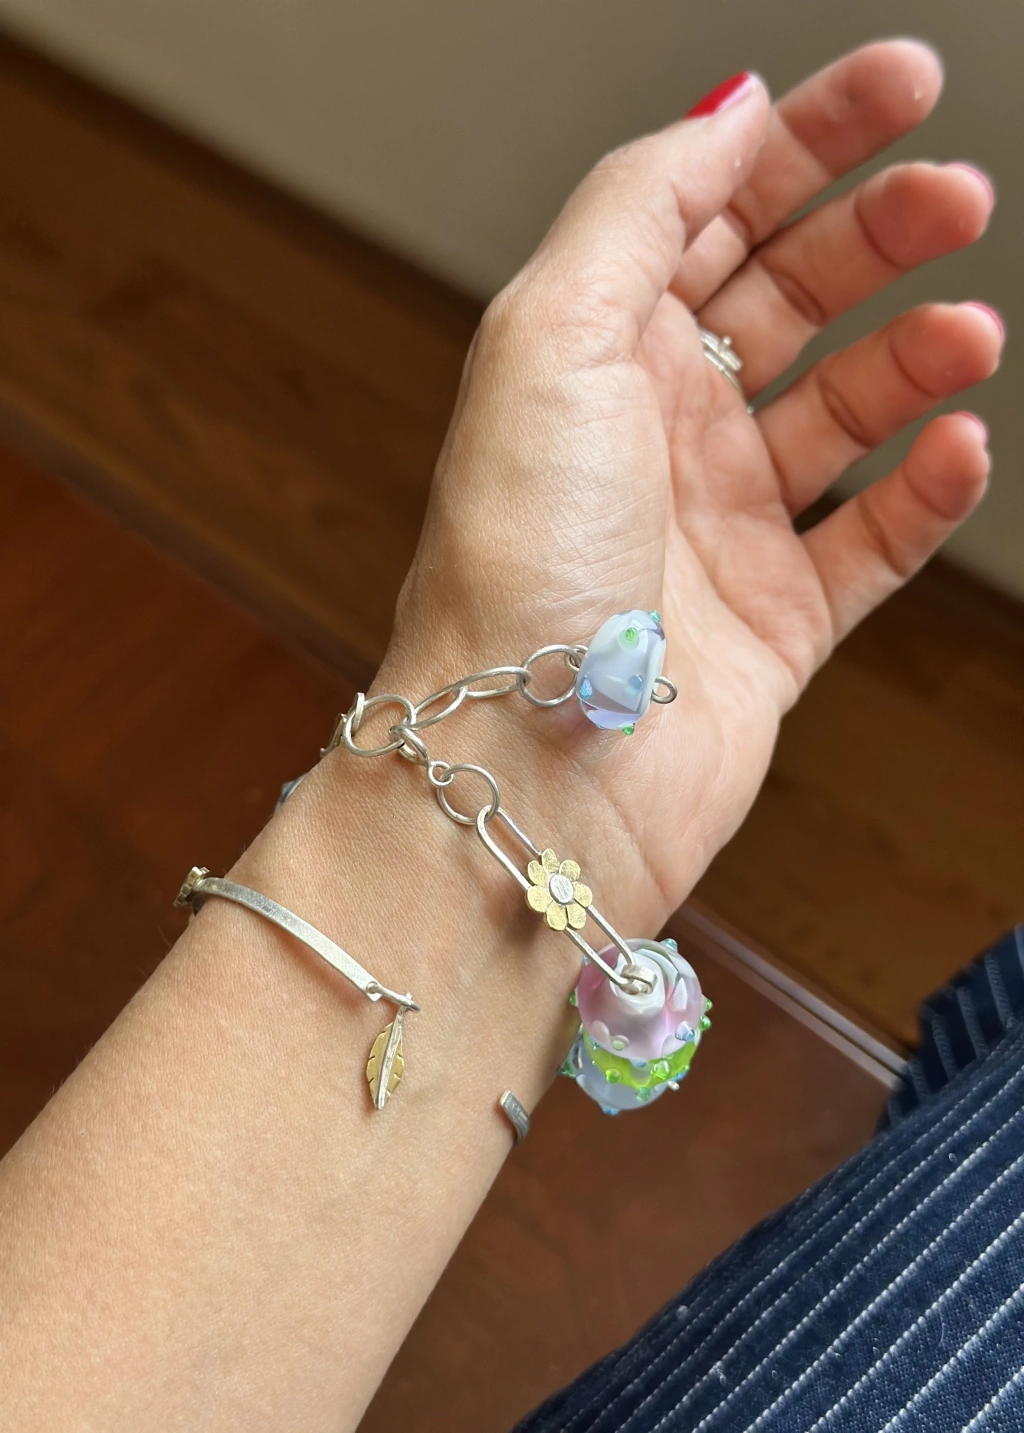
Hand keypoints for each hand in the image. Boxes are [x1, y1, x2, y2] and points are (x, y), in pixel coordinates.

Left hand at [384, 42, 1001, 931]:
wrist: (528, 762)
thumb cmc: (515, 565)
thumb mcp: (552, 335)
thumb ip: (639, 205)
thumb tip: (723, 110)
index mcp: (593, 357)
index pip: (710, 214)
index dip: (807, 141)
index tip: (905, 86)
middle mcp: (655, 436)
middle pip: (788, 302)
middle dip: (875, 236)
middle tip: (956, 197)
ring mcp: (718, 530)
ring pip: (844, 416)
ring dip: (911, 360)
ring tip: (966, 332)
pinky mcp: (773, 625)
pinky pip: (871, 539)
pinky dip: (923, 490)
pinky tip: (957, 445)